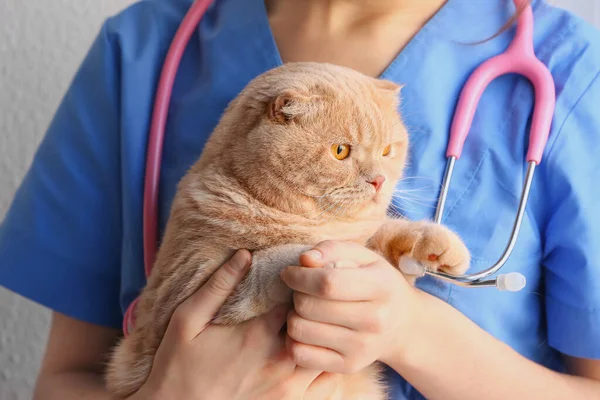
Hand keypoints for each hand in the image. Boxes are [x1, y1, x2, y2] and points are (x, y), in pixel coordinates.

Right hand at [133, 250, 338, 399]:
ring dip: (324, 331)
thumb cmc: (179, 363)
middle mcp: (281, 360)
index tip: (295, 277)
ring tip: (314, 320)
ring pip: (327, 348)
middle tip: (308, 295)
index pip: (298, 296)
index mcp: (258, 334)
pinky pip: (328, 381)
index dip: (299, 283)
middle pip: (317, 321)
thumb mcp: (188, 319)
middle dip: (315, 305)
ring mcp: (289, 385)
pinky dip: (329, 362)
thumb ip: (218, 286)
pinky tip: (316, 349)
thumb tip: (245, 254)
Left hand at [280, 241, 417, 373]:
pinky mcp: (349, 365)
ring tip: (305, 308)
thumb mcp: (363, 257)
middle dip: (295, 294)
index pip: (327, 283)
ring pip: (300, 330)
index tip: (289, 272)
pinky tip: (305, 328)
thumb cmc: (375, 283)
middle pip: (309, 307)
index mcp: (380, 287)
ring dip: (292, 315)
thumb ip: (332, 249)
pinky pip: (300, 354)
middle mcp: (375, 320)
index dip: (299, 276)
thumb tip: (305, 260)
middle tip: (300, 290)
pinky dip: (293, 340)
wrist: (402, 325)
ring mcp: (362, 347)